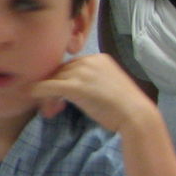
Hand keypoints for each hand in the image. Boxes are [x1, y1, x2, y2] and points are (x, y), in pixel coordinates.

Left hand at [32, 53, 156, 133]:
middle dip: (52, 89)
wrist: (137, 116)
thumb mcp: (105, 85)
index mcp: (98, 58)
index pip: (70, 66)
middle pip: (59, 72)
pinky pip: (47, 86)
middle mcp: (89, 61)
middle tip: (52, 108)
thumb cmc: (123, 107)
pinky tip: (39, 105)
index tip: (60, 98)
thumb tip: (67, 87)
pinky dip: (39, 94)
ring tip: (50, 112)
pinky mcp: (76, 86)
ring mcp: (82, 72)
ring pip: (52, 79)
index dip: (61, 81)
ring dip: (47, 96)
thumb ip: (89, 81)